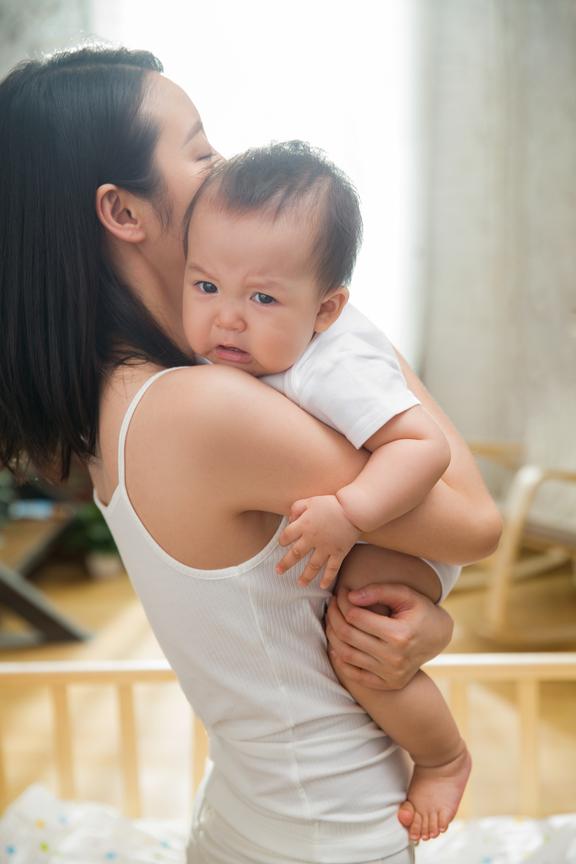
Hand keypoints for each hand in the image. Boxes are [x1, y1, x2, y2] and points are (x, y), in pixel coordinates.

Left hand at [277, 495, 360, 587]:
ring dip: (305, 576)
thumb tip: (290, 519)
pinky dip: (328, 578)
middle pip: (296, 554)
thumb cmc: (331, 503)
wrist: (353, 509)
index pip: (287, 536)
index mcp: (304, 525)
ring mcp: (326, 548)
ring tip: (300, 584)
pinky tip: (322, 586)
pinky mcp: (338, 553)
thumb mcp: (310, 501)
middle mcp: (312, 539)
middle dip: (286, 564)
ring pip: (313, 565)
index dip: (282, 540)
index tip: (282, 544)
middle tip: (278, 571)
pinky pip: (332, 568)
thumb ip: (296, 508)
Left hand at [325, 582, 453, 689]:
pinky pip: (354, 674)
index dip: (343, 602)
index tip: (340, 592)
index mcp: (400, 635)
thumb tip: (350, 597)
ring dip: (332, 635)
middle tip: (331, 604)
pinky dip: (340, 658)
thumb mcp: (405, 594)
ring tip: (332, 619)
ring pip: (346, 654)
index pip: (356, 617)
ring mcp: (390, 674)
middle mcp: (394, 659)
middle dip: (333, 616)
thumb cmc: (420, 611)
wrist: (438, 637)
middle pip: (348, 635)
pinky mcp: (388, 684)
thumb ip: (378, 591)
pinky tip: (336, 642)